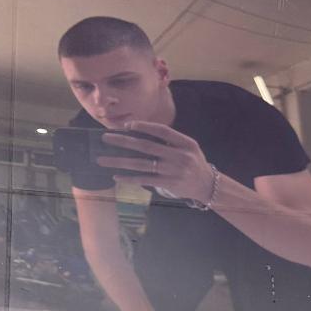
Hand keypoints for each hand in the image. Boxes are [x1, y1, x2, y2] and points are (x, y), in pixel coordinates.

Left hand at [98, 121, 216, 202]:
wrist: (207, 185)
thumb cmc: (193, 162)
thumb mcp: (189, 147)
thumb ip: (170, 141)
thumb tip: (140, 134)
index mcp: (185, 142)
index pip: (161, 130)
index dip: (144, 126)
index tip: (127, 125)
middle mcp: (179, 155)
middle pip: (146, 146)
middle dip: (123, 141)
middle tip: (106, 138)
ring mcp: (173, 171)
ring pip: (141, 164)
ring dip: (119, 161)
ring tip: (103, 160)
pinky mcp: (168, 184)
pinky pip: (145, 180)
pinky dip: (129, 178)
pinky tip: (116, 176)